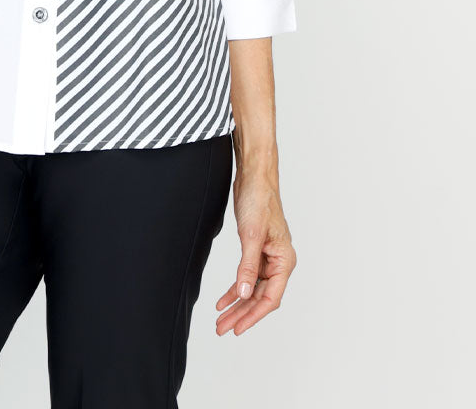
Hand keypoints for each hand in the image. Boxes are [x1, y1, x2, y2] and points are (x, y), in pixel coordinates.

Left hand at [215, 165, 296, 335]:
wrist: (254, 177)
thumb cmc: (259, 200)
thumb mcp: (251, 235)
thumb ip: (248, 266)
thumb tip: (245, 293)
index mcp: (284, 260)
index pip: (270, 298)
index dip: (253, 315)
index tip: (237, 329)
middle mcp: (279, 262)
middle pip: (260, 297)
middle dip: (241, 314)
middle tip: (222, 329)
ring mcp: (267, 258)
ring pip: (252, 289)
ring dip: (237, 304)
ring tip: (220, 320)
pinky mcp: (255, 251)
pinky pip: (246, 277)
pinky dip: (235, 288)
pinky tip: (223, 300)